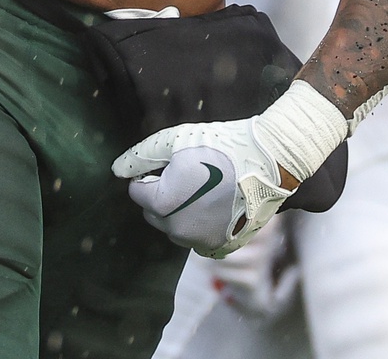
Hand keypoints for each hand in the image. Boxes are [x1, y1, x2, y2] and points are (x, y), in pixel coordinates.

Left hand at [113, 84, 343, 258]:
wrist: (270, 161)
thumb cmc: (221, 145)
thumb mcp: (176, 140)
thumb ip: (141, 155)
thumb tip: (116, 170)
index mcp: (162, 204)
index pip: (138, 191)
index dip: (153, 173)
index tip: (176, 162)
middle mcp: (177, 231)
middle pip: (154, 212)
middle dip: (164, 194)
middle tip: (191, 172)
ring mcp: (201, 242)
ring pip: (175, 227)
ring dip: (181, 210)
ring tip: (207, 186)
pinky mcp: (222, 247)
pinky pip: (198, 238)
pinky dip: (202, 224)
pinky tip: (220, 204)